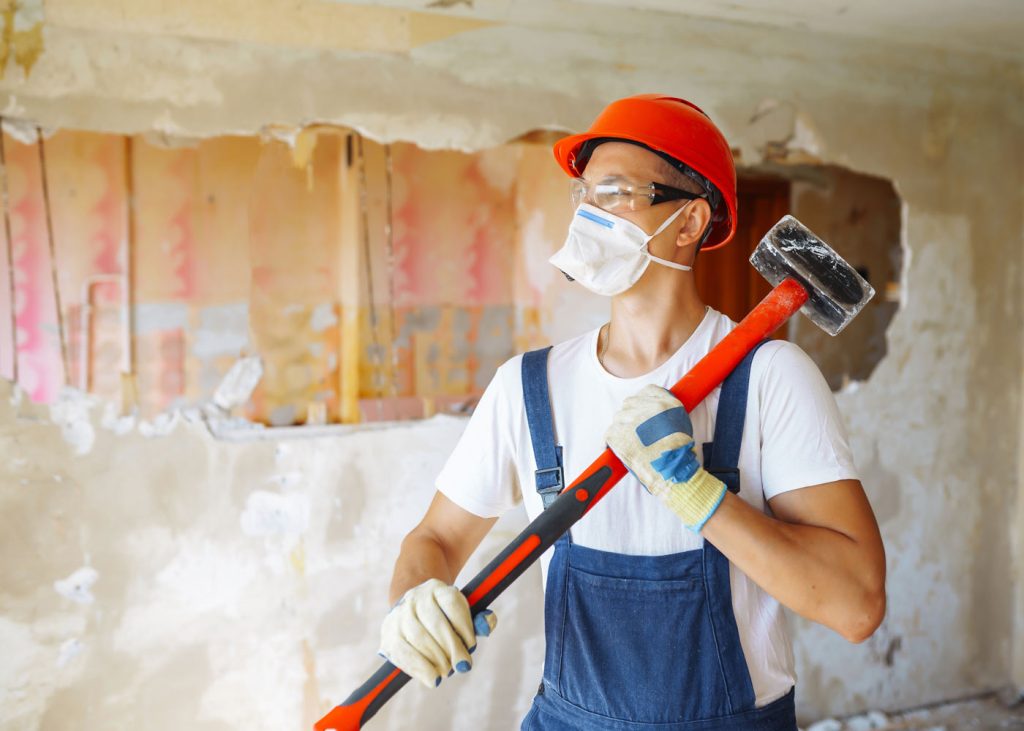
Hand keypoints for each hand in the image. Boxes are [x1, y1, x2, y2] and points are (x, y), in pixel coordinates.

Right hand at [378, 578, 497, 688]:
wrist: (409, 614)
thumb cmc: (443, 619)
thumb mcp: (461, 615)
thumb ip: (479, 620)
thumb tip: (488, 623)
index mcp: (437, 588)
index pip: (452, 603)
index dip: (464, 627)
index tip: (471, 645)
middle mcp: (415, 597)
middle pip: (435, 622)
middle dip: (452, 647)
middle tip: (463, 665)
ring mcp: (399, 614)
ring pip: (419, 637)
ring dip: (437, 659)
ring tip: (448, 670)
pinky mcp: (388, 633)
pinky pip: (403, 652)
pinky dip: (420, 668)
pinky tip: (433, 678)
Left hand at [605, 384, 726, 531]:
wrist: (671, 470)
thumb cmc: (679, 453)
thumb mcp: (681, 423)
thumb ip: (667, 412)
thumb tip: (653, 413)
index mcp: (665, 402)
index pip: (647, 391)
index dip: (643, 402)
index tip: (642, 410)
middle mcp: (647, 407)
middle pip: (629, 403)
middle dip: (631, 415)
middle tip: (636, 431)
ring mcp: (630, 419)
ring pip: (619, 418)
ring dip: (622, 428)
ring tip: (632, 443)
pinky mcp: (617, 433)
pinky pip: (610, 433)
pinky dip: (612, 441)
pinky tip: (619, 449)